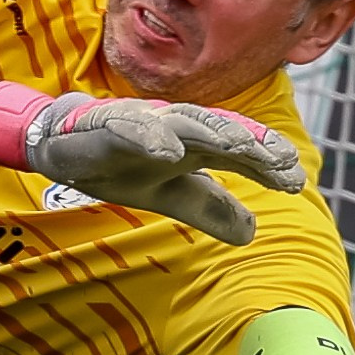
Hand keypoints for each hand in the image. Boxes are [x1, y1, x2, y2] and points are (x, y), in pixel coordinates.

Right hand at [0, 79, 303, 245]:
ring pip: (182, 122)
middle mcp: (173, 127)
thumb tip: (253, 233)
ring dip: (210, 132)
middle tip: (280, 161)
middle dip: (251, 144)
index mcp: (193, 143)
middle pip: (219, 130)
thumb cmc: (121, 164)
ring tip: (237, 147)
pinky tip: (167, 150)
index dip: (266, 161)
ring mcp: (140, 122)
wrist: (59, 145)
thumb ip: (210, 208)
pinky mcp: (104, 125)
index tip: (295, 180)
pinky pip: (129, 127)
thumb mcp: (170, 193)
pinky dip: (148, 136)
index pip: (237, 149)